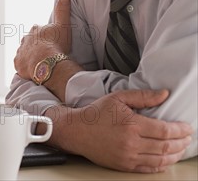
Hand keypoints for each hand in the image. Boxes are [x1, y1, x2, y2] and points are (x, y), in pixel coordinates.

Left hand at [14, 0, 71, 78]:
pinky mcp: (17, 64)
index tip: (51, 42)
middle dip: (35, 46)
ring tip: (39, 63)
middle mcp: (24, 39)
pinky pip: (20, 65)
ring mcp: (20, 52)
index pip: (38, 31)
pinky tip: (32, 70)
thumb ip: (63, 11)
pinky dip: (25, 66)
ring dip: (30, 56)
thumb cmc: (56, 44)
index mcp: (34, 30)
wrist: (47, 62)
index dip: (44, 37)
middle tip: (46, 54)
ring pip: (24, 53)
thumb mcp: (63, 25)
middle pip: (30, 42)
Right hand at [50, 89, 192, 171]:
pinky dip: (161, 165)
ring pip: (160, 159)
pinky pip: (148, 168)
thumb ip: (143, 96)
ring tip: (181, 149)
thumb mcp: (118, 98)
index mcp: (131, 125)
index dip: (180, 130)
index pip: (165, 130)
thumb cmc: (96, 113)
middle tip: (188, 138)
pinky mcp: (123, 165)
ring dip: (175, 155)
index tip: (188, 128)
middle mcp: (131, 143)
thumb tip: (164, 94)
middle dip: (181, 143)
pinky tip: (166, 160)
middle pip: (166, 146)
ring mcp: (128, 156)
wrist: (77, 130)